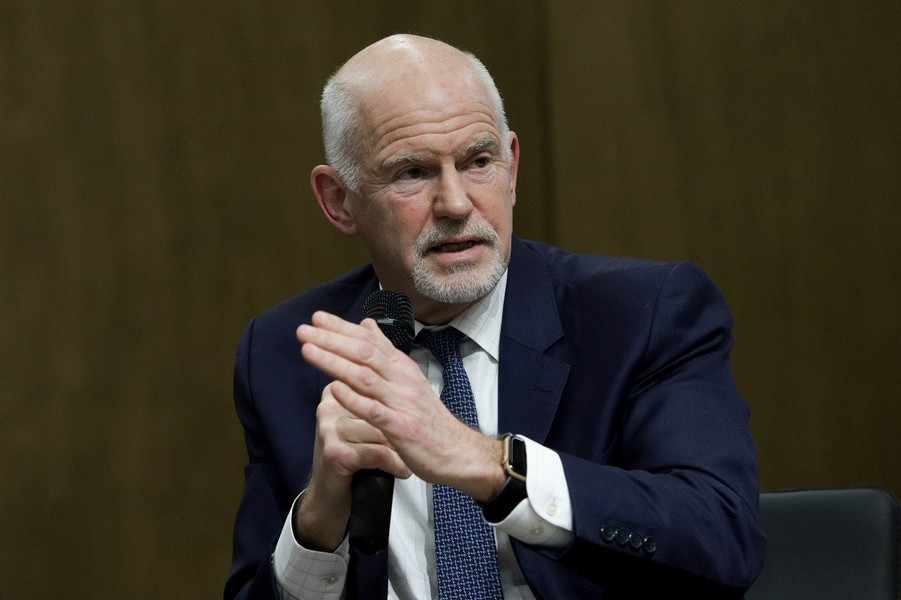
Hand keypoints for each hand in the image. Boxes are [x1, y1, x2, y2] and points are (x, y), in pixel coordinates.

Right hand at [294, 382, 410, 550]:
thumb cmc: (354, 456)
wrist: (329, 495)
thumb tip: (409, 385)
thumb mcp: (361, 422)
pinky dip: (394, 463)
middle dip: (398, 429)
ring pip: (380, 431)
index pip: (373, 386)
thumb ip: (375, 401)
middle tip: (416, 440)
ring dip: (400, 448)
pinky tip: (402, 470)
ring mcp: (329, 428)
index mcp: (336, 391)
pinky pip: (377, 452)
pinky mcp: (334, 452)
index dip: (395, 404)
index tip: (408, 419)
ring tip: (409, 458)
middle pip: (378, 409)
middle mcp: (329, 406)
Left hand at [297, 311, 504, 500]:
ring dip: (334, 362)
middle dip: (331, 340)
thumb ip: (385, 352)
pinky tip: (333, 389)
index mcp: (401, 367)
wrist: (455, 450)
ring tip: (308, 351)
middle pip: (363, 352)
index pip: (368, 339)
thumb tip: (366, 323)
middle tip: (303, 330)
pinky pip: (373, 410)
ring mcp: (401, 402)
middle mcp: (401, 379)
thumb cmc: (426, 417)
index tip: (316, 318)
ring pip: (364, 376)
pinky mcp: (400, 427)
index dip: (341, 328)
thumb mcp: (407, 378)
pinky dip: (353, 398)